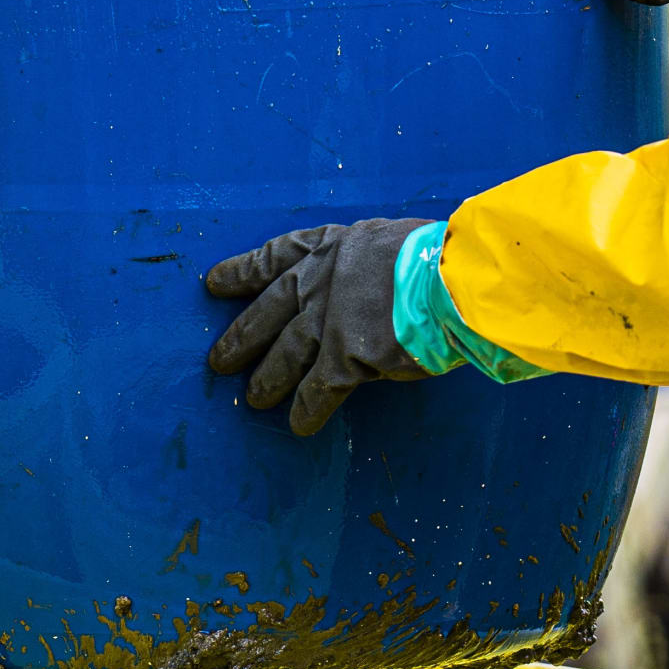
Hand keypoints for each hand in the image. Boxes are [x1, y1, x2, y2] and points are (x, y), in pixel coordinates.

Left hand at [204, 218, 431, 434]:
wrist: (454, 278)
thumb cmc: (438, 259)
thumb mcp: (391, 243)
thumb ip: (366, 265)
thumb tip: (365, 286)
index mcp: (333, 247)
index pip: (275, 257)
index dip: (242, 273)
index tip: (214, 284)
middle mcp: (320, 281)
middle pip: (268, 312)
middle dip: (242, 336)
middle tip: (219, 360)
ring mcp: (328, 320)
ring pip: (286, 354)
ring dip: (268, 379)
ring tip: (253, 399)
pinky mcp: (344, 359)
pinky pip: (318, 391)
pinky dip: (307, 410)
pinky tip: (299, 425)